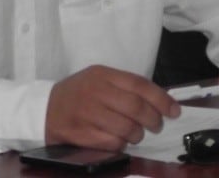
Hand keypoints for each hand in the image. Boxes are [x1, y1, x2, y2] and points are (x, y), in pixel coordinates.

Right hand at [45, 65, 179, 150]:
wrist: (43, 108)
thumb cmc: (78, 93)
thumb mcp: (98, 79)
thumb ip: (125, 86)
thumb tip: (160, 100)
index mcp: (102, 74)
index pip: (140, 85)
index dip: (162, 99)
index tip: (174, 110)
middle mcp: (95, 91)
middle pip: (136, 107)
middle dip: (154, 120)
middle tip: (157, 125)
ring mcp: (88, 114)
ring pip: (127, 128)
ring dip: (138, 135)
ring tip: (136, 134)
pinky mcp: (82, 134)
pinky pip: (114, 144)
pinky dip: (122, 145)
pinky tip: (118, 140)